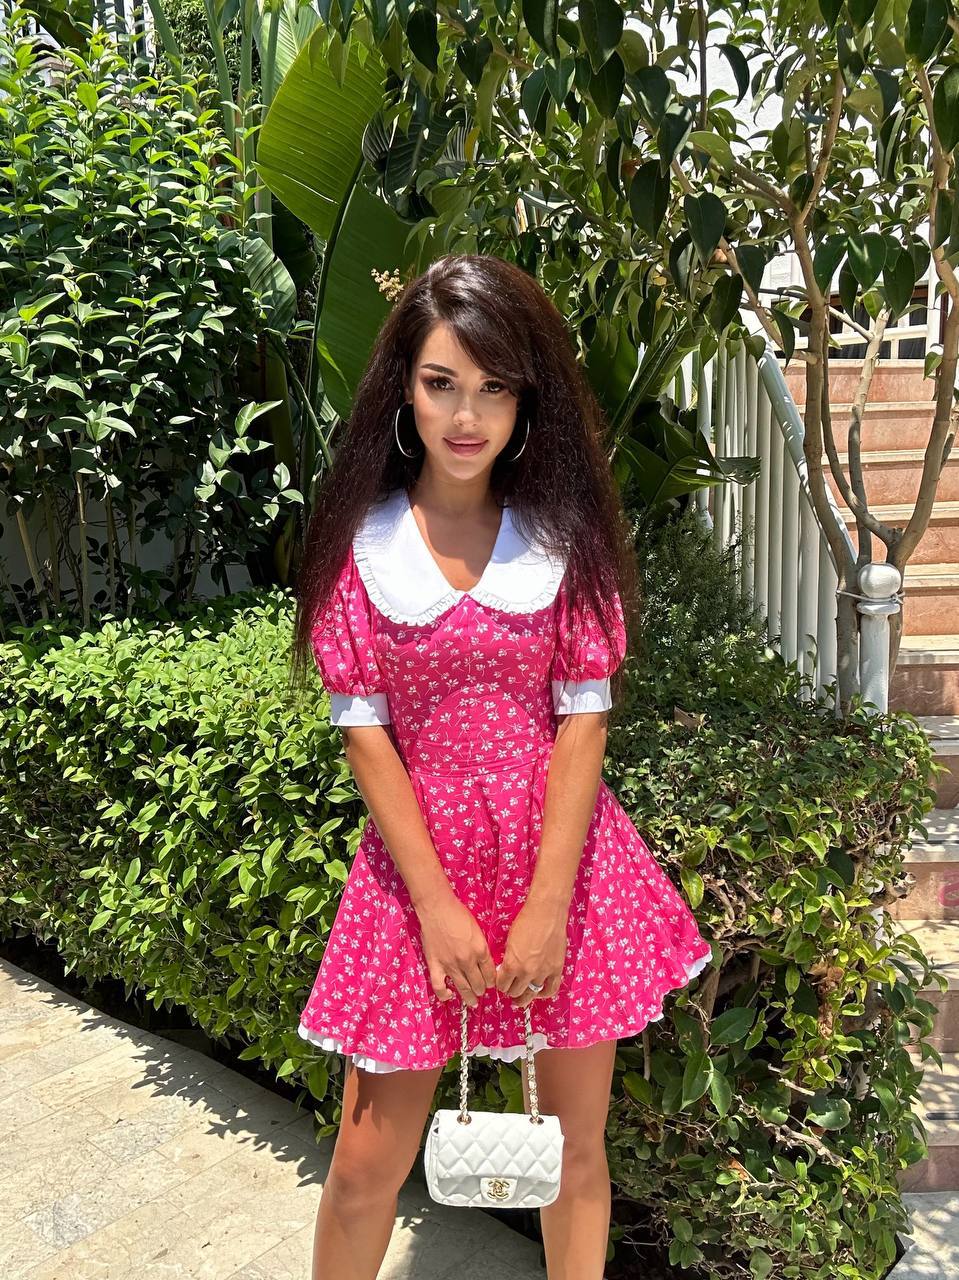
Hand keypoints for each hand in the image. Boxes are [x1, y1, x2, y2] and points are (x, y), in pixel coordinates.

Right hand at [417, 891, 495, 1007]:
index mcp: (480, 950)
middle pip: (479, 984)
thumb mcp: (478, 930)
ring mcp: (450, 964)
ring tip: (472, 1001)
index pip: (491, 974)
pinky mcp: (435, 965)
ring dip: (470, 997)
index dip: (492, 981)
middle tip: (481, 990)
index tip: (491, 983)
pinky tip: (449, 995)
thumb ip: (482, 948)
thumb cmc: (458, 914)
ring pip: (463, 988)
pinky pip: (439, 986)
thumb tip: (485, 963)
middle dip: (482, 989)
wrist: (437, 908)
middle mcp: (467, 960)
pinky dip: (444, 995)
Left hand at [495, 896, 567, 1008]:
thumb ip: (508, 958)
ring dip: (525, 996)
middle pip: (515, 992)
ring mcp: (543, 972)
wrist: (546, 911)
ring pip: (532, 994)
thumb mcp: (509, 941)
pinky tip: (538, 992)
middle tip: (510, 988)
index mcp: (512, 964)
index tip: (501, 982)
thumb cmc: (526, 921)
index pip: (502, 984)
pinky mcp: (556, 969)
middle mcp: (527, 972)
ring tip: (521, 998)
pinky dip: (543, 994)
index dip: (500, 984)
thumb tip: (506, 970)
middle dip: (510, 990)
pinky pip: (551, 989)